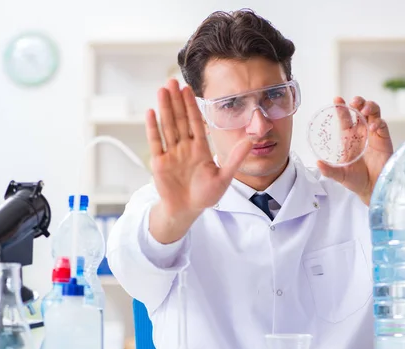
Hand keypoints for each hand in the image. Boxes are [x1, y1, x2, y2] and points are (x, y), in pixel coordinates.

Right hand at [145, 79, 251, 242]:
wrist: (187, 211)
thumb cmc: (205, 195)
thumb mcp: (224, 176)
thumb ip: (236, 157)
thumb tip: (253, 139)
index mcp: (200, 148)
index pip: (196, 122)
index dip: (192, 105)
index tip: (189, 89)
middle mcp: (185, 147)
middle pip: (180, 119)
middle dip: (176, 100)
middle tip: (172, 81)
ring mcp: (171, 153)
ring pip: (167, 126)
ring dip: (165, 108)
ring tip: (162, 90)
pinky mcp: (159, 162)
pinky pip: (156, 141)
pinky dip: (153, 127)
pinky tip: (151, 112)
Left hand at [317, 96, 393, 205]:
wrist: (372, 189)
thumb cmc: (355, 180)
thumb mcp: (339, 175)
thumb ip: (329, 170)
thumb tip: (317, 164)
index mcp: (348, 137)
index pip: (344, 118)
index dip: (341, 108)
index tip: (337, 99)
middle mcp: (361, 133)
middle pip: (360, 110)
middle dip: (358, 102)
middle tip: (354, 102)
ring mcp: (373, 134)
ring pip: (373, 113)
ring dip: (370, 107)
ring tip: (364, 110)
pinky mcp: (384, 139)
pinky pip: (382, 125)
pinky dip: (378, 123)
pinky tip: (373, 127)